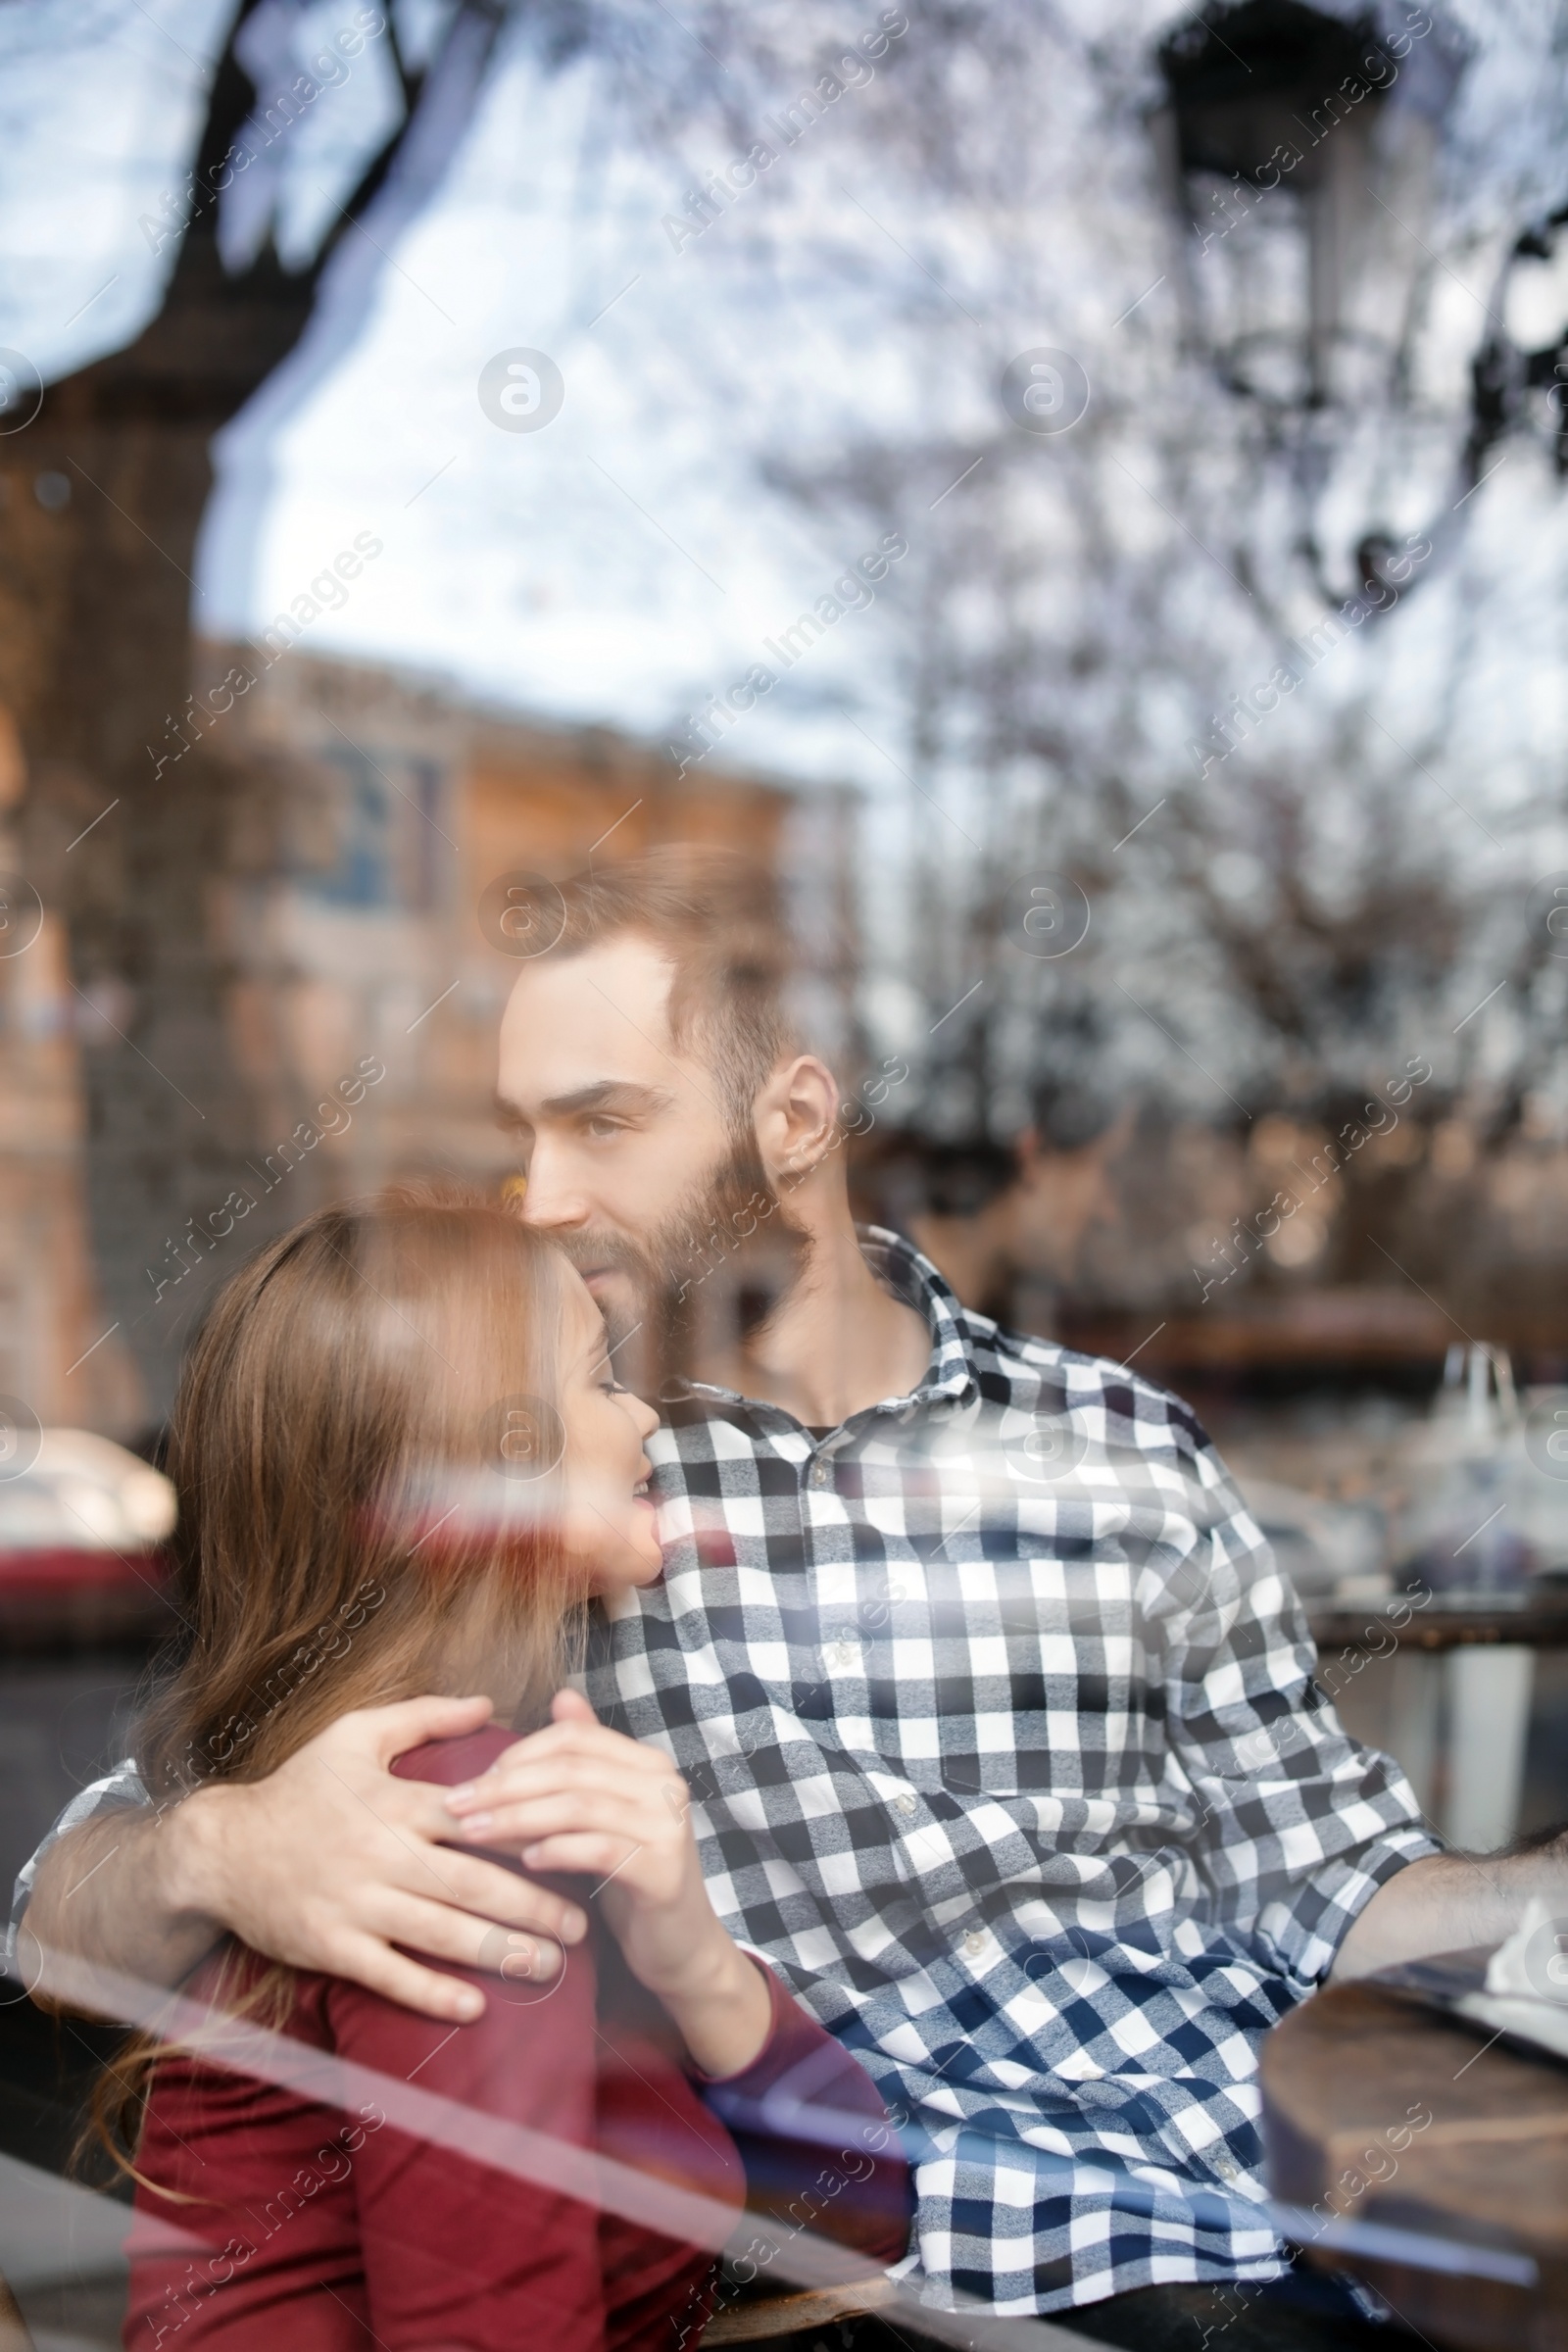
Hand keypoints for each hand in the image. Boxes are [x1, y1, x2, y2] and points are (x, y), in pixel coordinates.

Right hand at [171, 1696, 587, 2021]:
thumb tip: (488, 1703)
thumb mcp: (356, 1735)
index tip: (575, 1850)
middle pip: (473, 1885)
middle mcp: (383, 1855)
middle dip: (534, 1908)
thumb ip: (425, 1717)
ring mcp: (358, 1905)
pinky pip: (390, 1975)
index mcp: (398, 1803)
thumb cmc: (298, 1787)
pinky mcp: (333, 1947)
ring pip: (442, 1934)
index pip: (480, 1820)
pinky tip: (474, 2007)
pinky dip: (433, 1993)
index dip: (531, 1836)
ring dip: (500, 1953)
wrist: (221, 1848)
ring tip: (548, 1966)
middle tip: (581, 1927)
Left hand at [444, 1690, 770, 2072]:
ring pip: (579, 1805)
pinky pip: (600, 1849)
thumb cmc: (629, 1878)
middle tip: (454, 1805)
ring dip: (518, 1817)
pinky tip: (527, 1862)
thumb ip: (584, 1759)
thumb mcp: (604, 1814)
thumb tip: (562, 1696)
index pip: (573, 1738)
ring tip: (474, 1833)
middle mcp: (664, 1783)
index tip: (473, 1781)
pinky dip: (558, 1851)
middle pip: (570, 1768)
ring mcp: (669, 1825)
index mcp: (646, 1762)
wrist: (680, 1946)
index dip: (518, 1753)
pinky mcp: (665, 1869)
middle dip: (504, 1785)